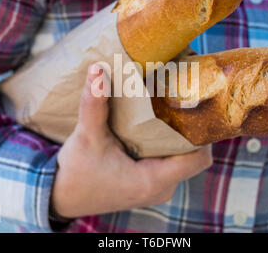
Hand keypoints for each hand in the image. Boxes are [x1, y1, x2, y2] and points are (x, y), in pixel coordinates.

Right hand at [51, 64, 212, 217]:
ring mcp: (157, 188)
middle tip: (184, 97)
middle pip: (194, 156)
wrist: (63, 196)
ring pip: (183, 158)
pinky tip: (159, 123)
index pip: (199, 159)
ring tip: (172, 105)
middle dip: (193, 128)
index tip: (196, 105)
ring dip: (181, 135)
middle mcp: (160, 188)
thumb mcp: (86, 137)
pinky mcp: (149, 183)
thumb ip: (94, 105)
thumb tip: (98, 70)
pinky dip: (169, 143)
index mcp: (152, 180)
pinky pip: (172, 162)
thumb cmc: (76, 172)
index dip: (205, 133)